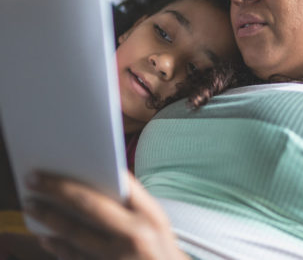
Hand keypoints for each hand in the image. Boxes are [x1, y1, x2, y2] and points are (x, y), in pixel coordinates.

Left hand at [23, 171, 189, 259]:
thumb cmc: (159, 246)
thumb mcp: (156, 220)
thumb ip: (132, 201)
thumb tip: (95, 181)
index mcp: (151, 214)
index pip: (119, 183)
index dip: (95, 170)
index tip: (65, 162)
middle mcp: (135, 235)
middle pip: (89, 206)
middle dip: (58, 190)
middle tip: (34, 179)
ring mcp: (118, 258)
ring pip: (75, 235)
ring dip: (50, 218)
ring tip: (33, 205)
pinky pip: (75, 258)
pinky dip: (57, 246)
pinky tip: (46, 237)